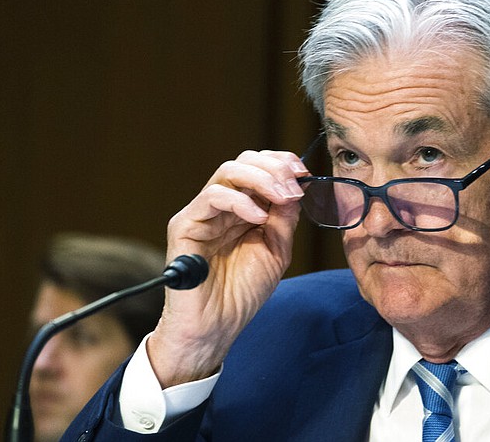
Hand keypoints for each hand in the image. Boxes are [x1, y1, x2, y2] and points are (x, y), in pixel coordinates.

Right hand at [147, 150, 307, 386]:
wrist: (215, 327)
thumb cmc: (242, 293)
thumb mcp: (276, 250)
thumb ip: (284, 219)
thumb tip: (298, 188)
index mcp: (244, 208)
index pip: (259, 168)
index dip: (282, 163)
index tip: (305, 174)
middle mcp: (222, 205)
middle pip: (244, 161)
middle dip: (275, 167)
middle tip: (295, 184)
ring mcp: (203, 213)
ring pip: (228, 171)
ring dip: (262, 179)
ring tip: (283, 196)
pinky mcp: (185, 225)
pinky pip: (212, 197)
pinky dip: (240, 202)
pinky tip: (258, 218)